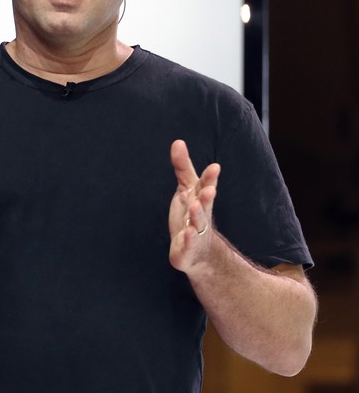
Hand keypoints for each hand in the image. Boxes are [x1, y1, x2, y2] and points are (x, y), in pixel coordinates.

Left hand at [169, 139, 219, 272]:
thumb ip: (183, 167)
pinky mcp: (186, 248)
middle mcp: (200, 215)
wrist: (198, 251)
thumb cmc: (191, 215)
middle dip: (207, 197)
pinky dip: (188, 239)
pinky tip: (187, 233)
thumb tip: (178, 141)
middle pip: (204, 205)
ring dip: (197, 215)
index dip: (209, 179)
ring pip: (198, 223)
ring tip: (195, 206)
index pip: (205, 187)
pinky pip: (188, 244)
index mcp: (200, 200)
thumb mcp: (186, 189)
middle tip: (209, 189)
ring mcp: (195, 232)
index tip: (214, 167)